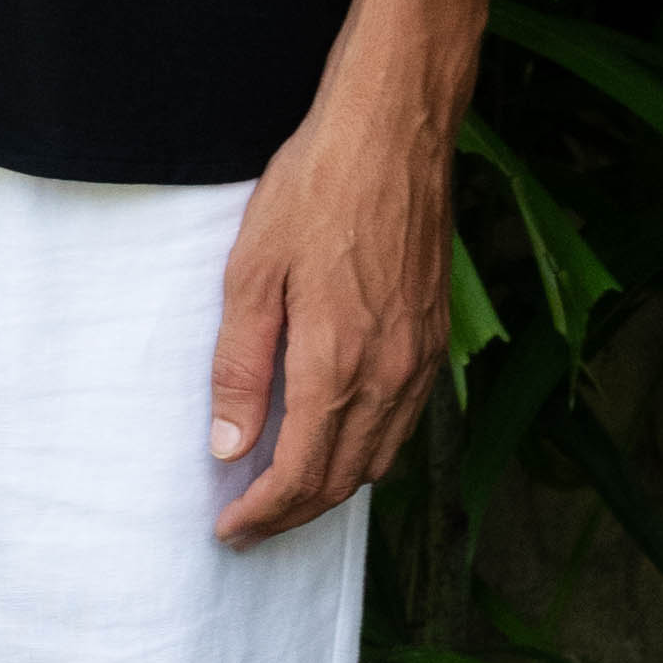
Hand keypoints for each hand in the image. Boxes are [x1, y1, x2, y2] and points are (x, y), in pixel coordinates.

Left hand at [206, 80, 454, 543]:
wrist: (394, 131)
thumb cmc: (316, 189)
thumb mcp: (252, 272)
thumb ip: (240, 366)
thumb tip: (228, 445)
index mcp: (337, 363)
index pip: (300, 475)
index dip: (262, 514)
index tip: (229, 530)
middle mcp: (390, 373)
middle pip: (343, 480)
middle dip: (294, 513)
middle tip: (249, 525)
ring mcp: (420, 357)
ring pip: (381, 457)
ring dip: (333, 488)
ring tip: (286, 493)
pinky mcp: (434, 336)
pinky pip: (405, 422)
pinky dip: (370, 451)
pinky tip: (339, 440)